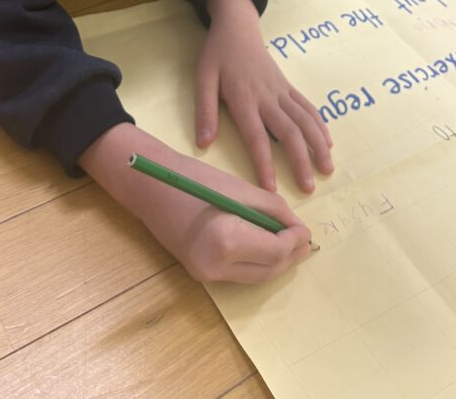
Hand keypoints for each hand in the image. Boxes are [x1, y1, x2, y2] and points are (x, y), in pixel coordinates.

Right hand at [79, 123, 311, 283]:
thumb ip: (272, 210)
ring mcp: (206, 275)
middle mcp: (216, 267)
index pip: (275, 252)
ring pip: (256, 277)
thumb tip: (297, 227)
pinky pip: (240, 273)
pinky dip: (258, 262)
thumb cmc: (194, 178)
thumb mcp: (239, 189)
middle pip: (268, 271)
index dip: (295, 241)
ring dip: (277, 262)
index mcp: (226, 241)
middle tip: (303, 237)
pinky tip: (267, 245)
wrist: (150, 188)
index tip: (305, 228)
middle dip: (290, 255)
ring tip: (290, 242)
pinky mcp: (201, 274)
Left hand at [198, 0, 332, 192]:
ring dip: (317, 146)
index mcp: (244, 98)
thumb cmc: (217, 55)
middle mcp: (267, 97)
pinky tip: (327, 143)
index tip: (272, 189)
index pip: (256, 137)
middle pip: (289, 132)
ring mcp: (281, 91)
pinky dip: (320, 125)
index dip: (264, 164)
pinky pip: (308, 107)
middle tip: (308, 188)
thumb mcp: (203, 79)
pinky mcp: (288, 86)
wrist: (238, 27)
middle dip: (301, 161)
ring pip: (305, 120)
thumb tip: (203, 143)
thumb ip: (205, 111)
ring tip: (327, 169)